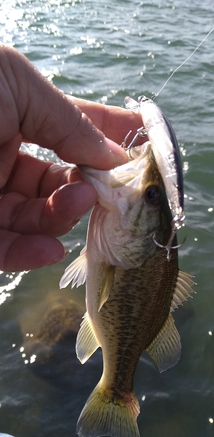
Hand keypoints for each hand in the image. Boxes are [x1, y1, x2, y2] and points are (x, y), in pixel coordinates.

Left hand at [0, 45, 142, 271]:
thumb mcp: (15, 85)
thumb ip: (68, 121)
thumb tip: (113, 154)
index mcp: (9, 117)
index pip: (68, 132)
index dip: (105, 139)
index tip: (142, 147)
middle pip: (56, 184)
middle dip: (88, 187)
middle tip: (116, 190)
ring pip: (34, 220)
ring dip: (62, 218)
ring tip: (82, 205)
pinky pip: (2, 250)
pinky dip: (29, 253)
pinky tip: (51, 248)